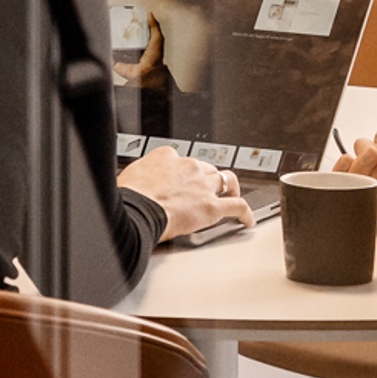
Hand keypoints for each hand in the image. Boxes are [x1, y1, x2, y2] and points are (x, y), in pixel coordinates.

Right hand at [117, 144, 253, 243]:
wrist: (136, 212)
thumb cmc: (129, 198)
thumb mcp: (129, 177)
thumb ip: (140, 177)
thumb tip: (133, 183)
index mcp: (167, 157)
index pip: (181, 160)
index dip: (183, 172)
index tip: (181, 180)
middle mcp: (189, 167)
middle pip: (206, 169)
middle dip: (206, 179)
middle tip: (205, 191)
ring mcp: (203, 186)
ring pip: (226, 180)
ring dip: (230, 188)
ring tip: (232, 196)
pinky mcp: (212, 207)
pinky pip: (237, 207)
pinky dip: (245, 213)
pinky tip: (247, 220)